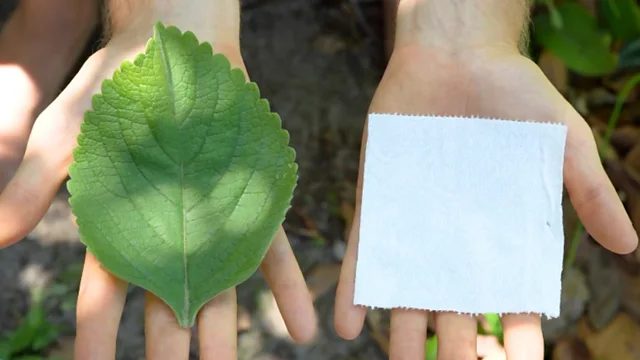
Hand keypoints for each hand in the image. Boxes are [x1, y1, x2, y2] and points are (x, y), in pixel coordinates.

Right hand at [0, 26, 316, 357]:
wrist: (172, 52)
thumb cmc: (113, 89)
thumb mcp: (65, 137)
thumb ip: (34, 186)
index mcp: (119, 228)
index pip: (103, 298)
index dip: (98, 340)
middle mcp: (167, 234)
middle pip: (166, 306)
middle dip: (169, 353)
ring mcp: (212, 222)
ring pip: (219, 290)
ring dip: (226, 337)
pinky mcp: (250, 204)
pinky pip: (273, 252)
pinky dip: (287, 290)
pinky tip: (301, 329)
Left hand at [334, 45, 637, 358]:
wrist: (454, 52)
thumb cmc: (514, 92)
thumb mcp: (562, 141)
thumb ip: (589, 192)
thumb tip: (630, 247)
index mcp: (502, 232)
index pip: (511, 297)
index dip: (517, 335)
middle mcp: (456, 237)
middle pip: (455, 306)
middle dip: (456, 347)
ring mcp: (414, 223)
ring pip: (407, 289)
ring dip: (400, 332)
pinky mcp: (378, 202)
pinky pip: (364, 252)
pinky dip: (355, 288)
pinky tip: (348, 324)